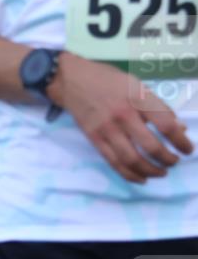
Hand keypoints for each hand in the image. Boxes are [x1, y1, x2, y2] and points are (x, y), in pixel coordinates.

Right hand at [48, 53, 192, 183]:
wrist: (72, 80)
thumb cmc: (108, 79)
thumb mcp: (136, 85)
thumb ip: (157, 107)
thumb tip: (178, 129)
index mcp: (138, 98)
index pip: (166, 125)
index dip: (181, 142)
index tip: (187, 149)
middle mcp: (123, 115)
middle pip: (151, 147)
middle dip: (168, 159)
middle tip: (174, 161)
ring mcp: (106, 128)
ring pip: (132, 159)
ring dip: (151, 171)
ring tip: (161, 172)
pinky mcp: (94, 138)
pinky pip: (114, 162)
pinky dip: (130, 174)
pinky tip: (142, 178)